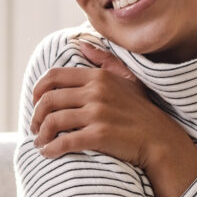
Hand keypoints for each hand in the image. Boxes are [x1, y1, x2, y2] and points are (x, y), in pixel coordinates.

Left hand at [31, 42, 196, 196]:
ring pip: (53, 121)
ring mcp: (98, 113)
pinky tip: (48, 153)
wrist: (161, 140)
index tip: (35, 103)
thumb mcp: (127, 79)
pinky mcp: (99, 135)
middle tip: (35, 128)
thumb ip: (104, 61)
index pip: (54, 76)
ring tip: (40, 142)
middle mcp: (96, 92)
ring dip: (41, 134)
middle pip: (49, 100)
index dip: (37, 90)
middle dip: (35, 116)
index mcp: (98, 77)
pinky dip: (51, 149)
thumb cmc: (143, 112)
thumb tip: (82, 44)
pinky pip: (65, 141)